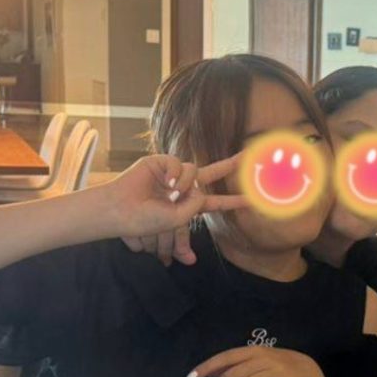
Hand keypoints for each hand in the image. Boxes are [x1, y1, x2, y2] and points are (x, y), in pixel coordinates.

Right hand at [111, 154, 246, 266]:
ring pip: (195, 171)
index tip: (254, 199)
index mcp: (189, 204)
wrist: (121, 211)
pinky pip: (179, 163)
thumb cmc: (146, 220)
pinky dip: (176, 174)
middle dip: (231, 165)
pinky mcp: (161, 162)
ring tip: (171, 194)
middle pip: (212, 172)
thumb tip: (199, 187)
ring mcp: (172, 174)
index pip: (216, 202)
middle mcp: (183, 187)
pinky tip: (167, 183)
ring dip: (186, 184)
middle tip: (249, 157)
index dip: (235, 200)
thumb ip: (195, 204)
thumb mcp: (177, 219)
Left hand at [188, 347, 325, 376]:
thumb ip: (235, 365)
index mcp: (254, 350)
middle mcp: (263, 358)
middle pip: (233, 374)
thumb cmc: (276, 363)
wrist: (306, 367)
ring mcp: (274, 371)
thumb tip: (210, 373)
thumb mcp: (256, 359)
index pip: (226, 357)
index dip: (208, 366)